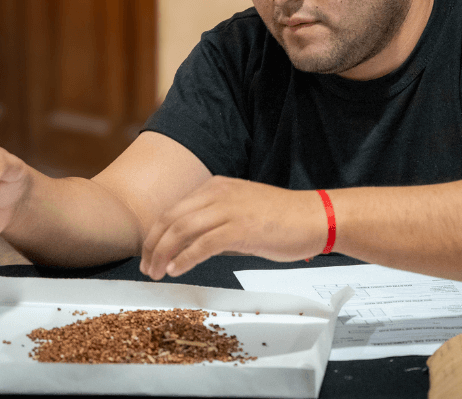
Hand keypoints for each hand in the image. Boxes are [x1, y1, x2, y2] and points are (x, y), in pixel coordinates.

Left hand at [139, 176, 324, 279]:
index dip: (156, 233)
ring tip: (156, 273)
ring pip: (181, 229)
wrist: (316, 217)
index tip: (149, 253)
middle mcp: (218, 193)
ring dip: (163, 253)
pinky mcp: (240, 228)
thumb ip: (217, 224)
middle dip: (153, 244)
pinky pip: (202, 244)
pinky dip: (185, 258)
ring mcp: (229, 209)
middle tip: (146, 267)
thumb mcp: (242, 212)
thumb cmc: (283, 219)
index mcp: (216, 187)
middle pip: (171, 218)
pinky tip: (176, 270)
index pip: (174, 209)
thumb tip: (195, 245)